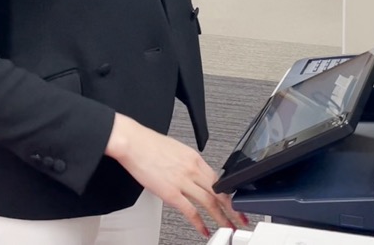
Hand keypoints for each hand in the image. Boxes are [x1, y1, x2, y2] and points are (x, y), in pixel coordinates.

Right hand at [105, 114, 247, 238]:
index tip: (234, 202)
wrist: (133, 143)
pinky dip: (199, 223)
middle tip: (240, 219)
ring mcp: (182, 182)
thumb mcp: (177, 149)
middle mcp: (192, 170)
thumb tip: (193, 174)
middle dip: (233, 209)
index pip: (218, 180)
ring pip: (210, 203)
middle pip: (219, 193)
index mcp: (195, 159)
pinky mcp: (170, 193)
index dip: (229, 194)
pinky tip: (204, 230)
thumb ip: (188, 163)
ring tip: (228, 228)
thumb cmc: (149, 144)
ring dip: (221, 218)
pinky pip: (190, 211)